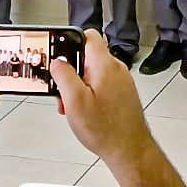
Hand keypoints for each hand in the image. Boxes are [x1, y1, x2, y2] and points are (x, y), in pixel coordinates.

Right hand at [51, 29, 154, 169]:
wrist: (129, 150)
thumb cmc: (106, 129)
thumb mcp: (75, 101)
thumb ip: (64, 76)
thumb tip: (57, 61)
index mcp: (105, 65)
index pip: (89, 36)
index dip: (71, 41)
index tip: (58, 54)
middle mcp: (116, 69)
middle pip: (88, 57)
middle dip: (71, 72)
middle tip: (62, 90)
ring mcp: (121, 82)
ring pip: (93, 73)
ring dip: (79, 86)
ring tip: (72, 106)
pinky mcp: (122, 94)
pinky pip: (101, 85)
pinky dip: (89, 94)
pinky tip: (84, 112)